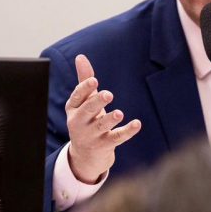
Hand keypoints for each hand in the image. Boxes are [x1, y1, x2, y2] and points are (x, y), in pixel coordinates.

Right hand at [65, 54, 140, 183]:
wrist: (85, 155)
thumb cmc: (86, 120)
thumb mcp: (83, 102)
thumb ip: (84, 80)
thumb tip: (81, 56)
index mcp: (73, 109)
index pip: (77, 97)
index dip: (85, 89)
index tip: (94, 80)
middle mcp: (79, 123)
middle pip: (87, 111)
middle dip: (97, 102)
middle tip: (108, 94)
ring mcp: (91, 135)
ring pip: (102, 126)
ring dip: (110, 119)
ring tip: (119, 113)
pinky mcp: (105, 145)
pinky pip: (117, 138)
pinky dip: (127, 131)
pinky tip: (137, 124)